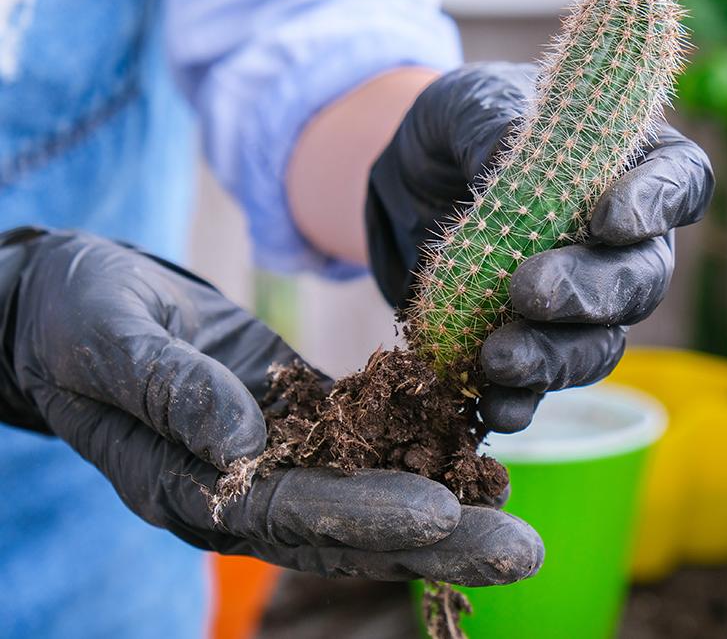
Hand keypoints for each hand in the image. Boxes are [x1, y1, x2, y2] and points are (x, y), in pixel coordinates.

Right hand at [0, 228, 541, 584]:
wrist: (77, 304)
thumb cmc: (74, 318)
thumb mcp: (105, 340)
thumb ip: (166, 390)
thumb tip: (240, 439)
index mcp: (189, 488)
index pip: (289, 515)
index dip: (365, 516)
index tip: (441, 513)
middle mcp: (246, 488)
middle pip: (351, 524)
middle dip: (437, 541)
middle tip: (519, 553)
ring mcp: (280, 455)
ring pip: (372, 488)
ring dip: (449, 506)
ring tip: (521, 521)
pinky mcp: (303, 414)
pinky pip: (369, 434)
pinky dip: (423, 443)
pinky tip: (480, 447)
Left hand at [367, 63, 713, 430]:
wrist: (411, 179)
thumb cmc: (462, 124)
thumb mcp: (470, 103)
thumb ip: (498, 128)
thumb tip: (512, 170)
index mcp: (630, 162)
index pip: (679, 182)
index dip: (657, 206)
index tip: (609, 221)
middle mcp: (623, 242)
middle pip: (642, 280)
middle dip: (592, 294)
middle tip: (531, 292)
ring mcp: (585, 302)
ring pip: (598, 343)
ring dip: (555, 357)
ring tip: (498, 359)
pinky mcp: (537, 342)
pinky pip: (544, 383)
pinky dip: (522, 400)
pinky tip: (492, 405)